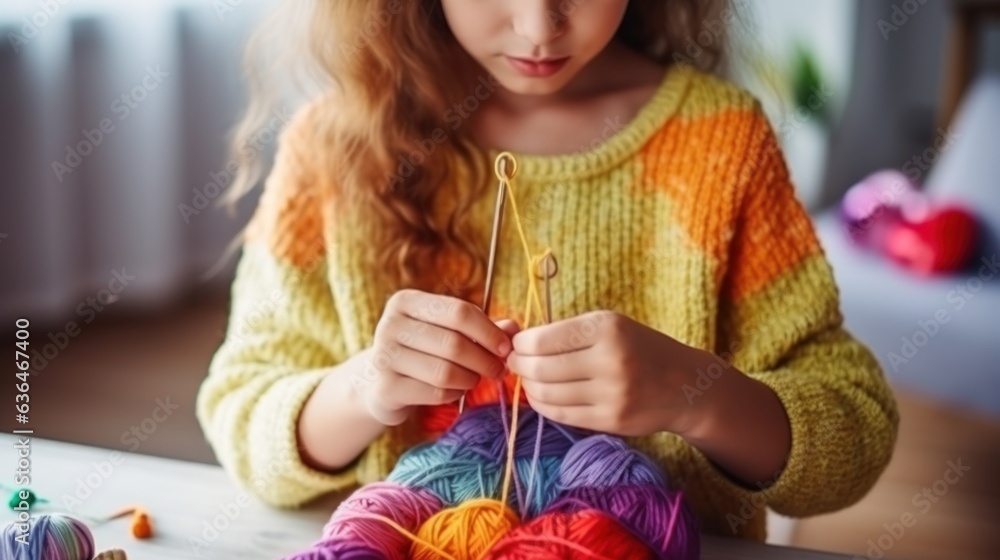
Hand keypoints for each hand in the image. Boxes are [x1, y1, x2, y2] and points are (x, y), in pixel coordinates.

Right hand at [360, 289, 515, 425]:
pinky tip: (455, 390)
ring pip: (446, 372)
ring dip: (470, 379)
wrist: (378, 381)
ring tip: (474, 379)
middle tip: (498, 369)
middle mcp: (390, 325)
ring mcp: (384, 357)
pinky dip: (455, 394)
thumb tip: (514, 328)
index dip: (489, 331)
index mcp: (405, 301)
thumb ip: (481, 327)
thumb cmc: (422, 350)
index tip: (506, 348)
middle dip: (484, 360)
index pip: (458, 311)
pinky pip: (435, 393)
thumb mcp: (447, 330)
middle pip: (454, 343)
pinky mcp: (386, 388)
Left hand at [506, 311, 706, 436]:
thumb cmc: (637, 348)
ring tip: (530, 379)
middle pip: (540, 369)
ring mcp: (612, 393)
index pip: (541, 340)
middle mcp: (610, 359)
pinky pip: (561, 415)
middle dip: (520, 366)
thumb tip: (515, 343)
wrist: (684, 383)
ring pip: (547, 394)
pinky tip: (544, 396)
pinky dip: (544, 405)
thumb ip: (566, 332)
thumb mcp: (609, 326)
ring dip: (529, 387)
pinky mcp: (612, 419)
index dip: (520, 345)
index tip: (516, 345)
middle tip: (516, 364)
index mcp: (605, 328)